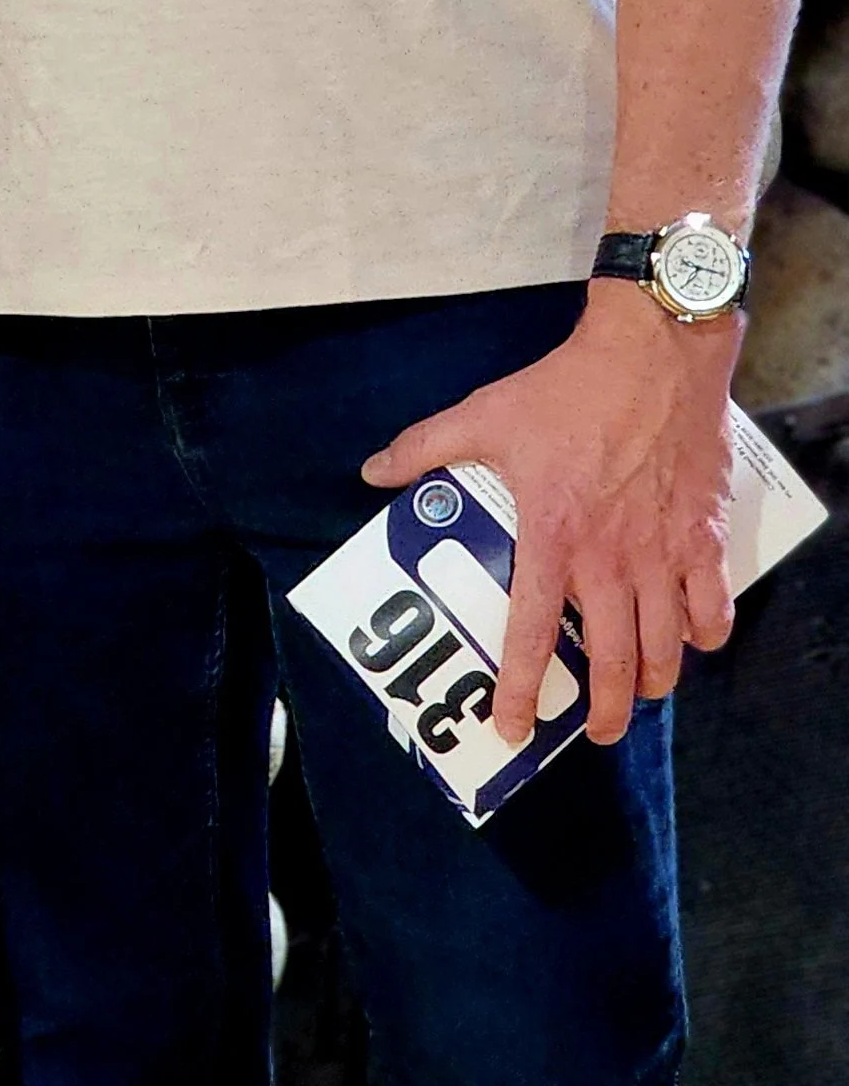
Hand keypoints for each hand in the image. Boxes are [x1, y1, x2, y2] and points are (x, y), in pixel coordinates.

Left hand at [362, 280, 739, 748]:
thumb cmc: (566, 389)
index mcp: (552, 537)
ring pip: (666, 648)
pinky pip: (714, 609)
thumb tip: (371, 470)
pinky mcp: (704, 536)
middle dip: (602, 712)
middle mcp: (610, 560)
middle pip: (611, 661)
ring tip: (639, 694)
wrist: (651, 353)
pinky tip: (693, 640)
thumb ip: (425, 446)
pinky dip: (706, 635)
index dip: (520, 691)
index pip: (530, 635)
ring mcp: (663, 553)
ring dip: (652, 682)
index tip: (512, 728)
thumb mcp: (485, 413)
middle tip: (593, 732)